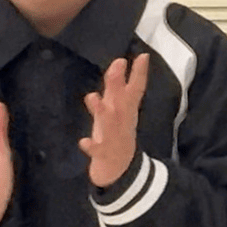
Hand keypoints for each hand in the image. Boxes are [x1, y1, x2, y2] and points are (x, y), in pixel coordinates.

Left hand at [80, 53, 148, 187]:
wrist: (119, 171)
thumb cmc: (116, 135)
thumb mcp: (116, 110)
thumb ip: (116, 88)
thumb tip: (118, 63)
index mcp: (127, 111)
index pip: (136, 89)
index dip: (139, 73)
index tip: (142, 55)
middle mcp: (123, 122)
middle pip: (122, 101)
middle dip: (118, 83)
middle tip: (118, 63)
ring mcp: (114, 138)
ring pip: (110, 123)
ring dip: (102, 111)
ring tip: (92, 97)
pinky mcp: (104, 154)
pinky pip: (97, 150)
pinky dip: (91, 146)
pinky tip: (83, 142)